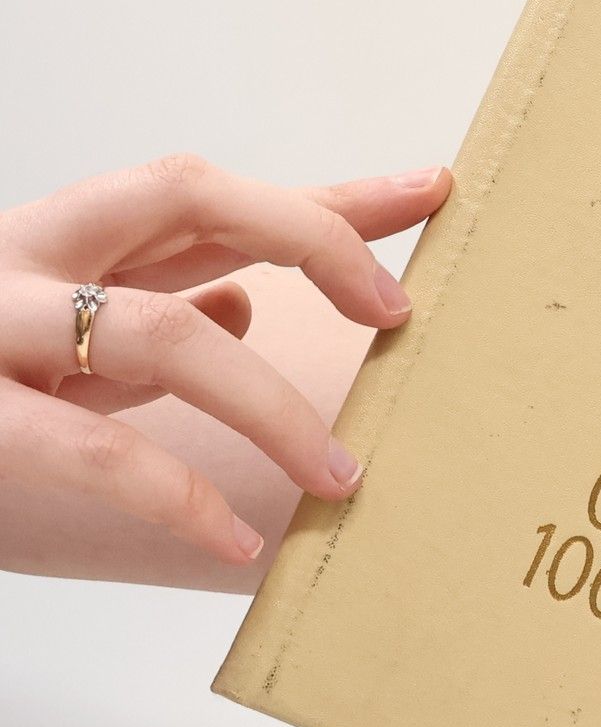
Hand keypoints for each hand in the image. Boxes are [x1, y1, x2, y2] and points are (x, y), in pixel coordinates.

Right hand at [0, 154, 450, 570]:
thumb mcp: (58, 338)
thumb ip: (146, 313)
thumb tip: (239, 310)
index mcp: (65, 240)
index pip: (218, 194)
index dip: (326, 192)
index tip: (434, 188)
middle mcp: (29, 254)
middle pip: (189, 194)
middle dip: (309, 236)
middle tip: (401, 312)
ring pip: (152, 327)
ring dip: (267, 404)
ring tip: (344, 478)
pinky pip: (85, 445)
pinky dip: (174, 491)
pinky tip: (239, 538)